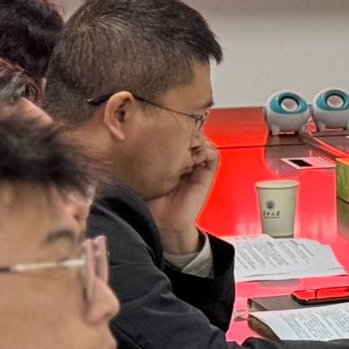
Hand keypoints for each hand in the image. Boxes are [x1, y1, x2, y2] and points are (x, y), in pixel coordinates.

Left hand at [149, 138, 218, 257]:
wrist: (162, 223)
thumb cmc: (148, 203)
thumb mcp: (140, 176)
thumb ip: (141, 159)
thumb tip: (135, 140)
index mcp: (168, 161)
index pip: (174, 136)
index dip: (172, 129)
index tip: (162, 126)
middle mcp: (184, 162)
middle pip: (190, 135)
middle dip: (184, 131)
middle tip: (175, 132)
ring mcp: (196, 167)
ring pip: (203, 142)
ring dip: (196, 139)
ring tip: (185, 143)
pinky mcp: (206, 175)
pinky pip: (213, 155)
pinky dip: (206, 150)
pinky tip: (194, 154)